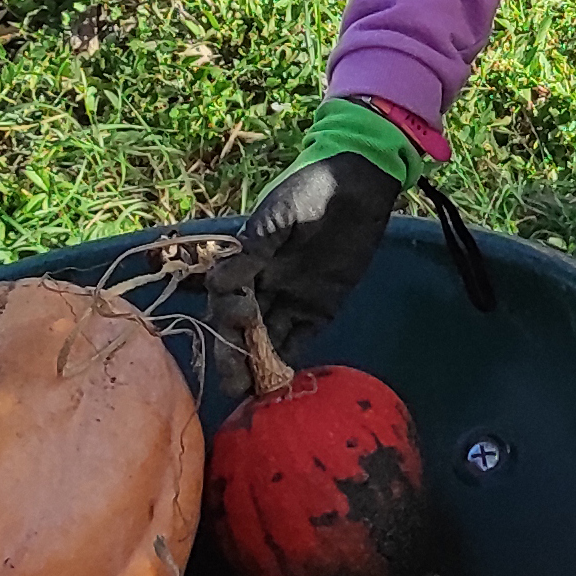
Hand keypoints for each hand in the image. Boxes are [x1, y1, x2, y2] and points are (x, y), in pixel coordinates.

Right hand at [209, 102, 421, 361]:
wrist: (356, 182)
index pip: (224, 298)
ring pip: (268, 338)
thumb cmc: (309, 189)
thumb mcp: (276, 217)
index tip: (236, 322)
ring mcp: (292, 297)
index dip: (225, 316)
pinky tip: (284, 379)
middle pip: (242, 328)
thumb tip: (219, 285)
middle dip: (236, 355)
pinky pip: (300, 337)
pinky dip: (290, 357)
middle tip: (234, 387)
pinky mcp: (322, 306)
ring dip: (260, 364)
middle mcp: (264, 284)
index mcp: (246, 261)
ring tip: (253, 394)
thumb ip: (252, 253)